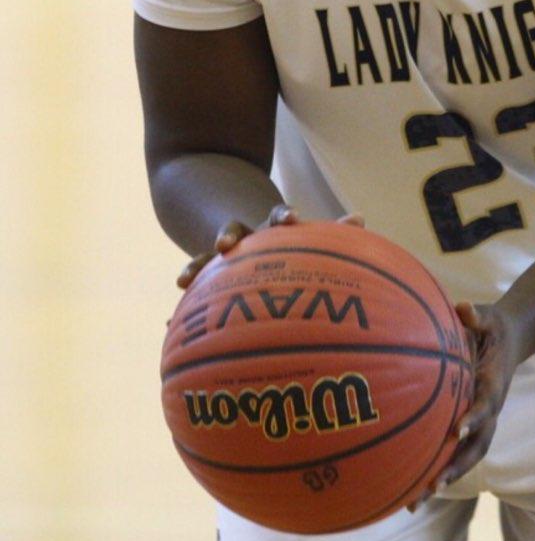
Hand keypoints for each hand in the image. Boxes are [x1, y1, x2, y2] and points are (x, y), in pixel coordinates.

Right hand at [176, 207, 365, 288]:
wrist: (246, 235)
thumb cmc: (286, 248)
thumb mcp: (304, 240)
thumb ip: (331, 234)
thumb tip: (360, 218)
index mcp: (271, 230)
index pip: (277, 217)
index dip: (283, 217)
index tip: (291, 219)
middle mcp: (244, 238)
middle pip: (234, 230)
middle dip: (228, 235)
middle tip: (224, 245)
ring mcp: (221, 257)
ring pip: (204, 258)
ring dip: (196, 265)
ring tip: (182, 281)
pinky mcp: (205, 276)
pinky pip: (193, 290)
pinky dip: (182, 305)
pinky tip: (167, 323)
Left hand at [406, 299, 525, 511]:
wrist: (511, 340)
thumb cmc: (493, 328)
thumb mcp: (489, 316)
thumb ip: (478, 314)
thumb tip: (463, 307)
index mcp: (493, 385)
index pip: (486, 405)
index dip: (475, 418)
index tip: (458, 430)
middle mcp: (489, 411)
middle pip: (475, 448)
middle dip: (455, 469)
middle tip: (432, 487)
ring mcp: (481, 423)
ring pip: (464, 458)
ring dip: (442, 480)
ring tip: (414, 503)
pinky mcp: (468, 426)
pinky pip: (452, 451)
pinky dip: (433, 469)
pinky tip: (406, 486)